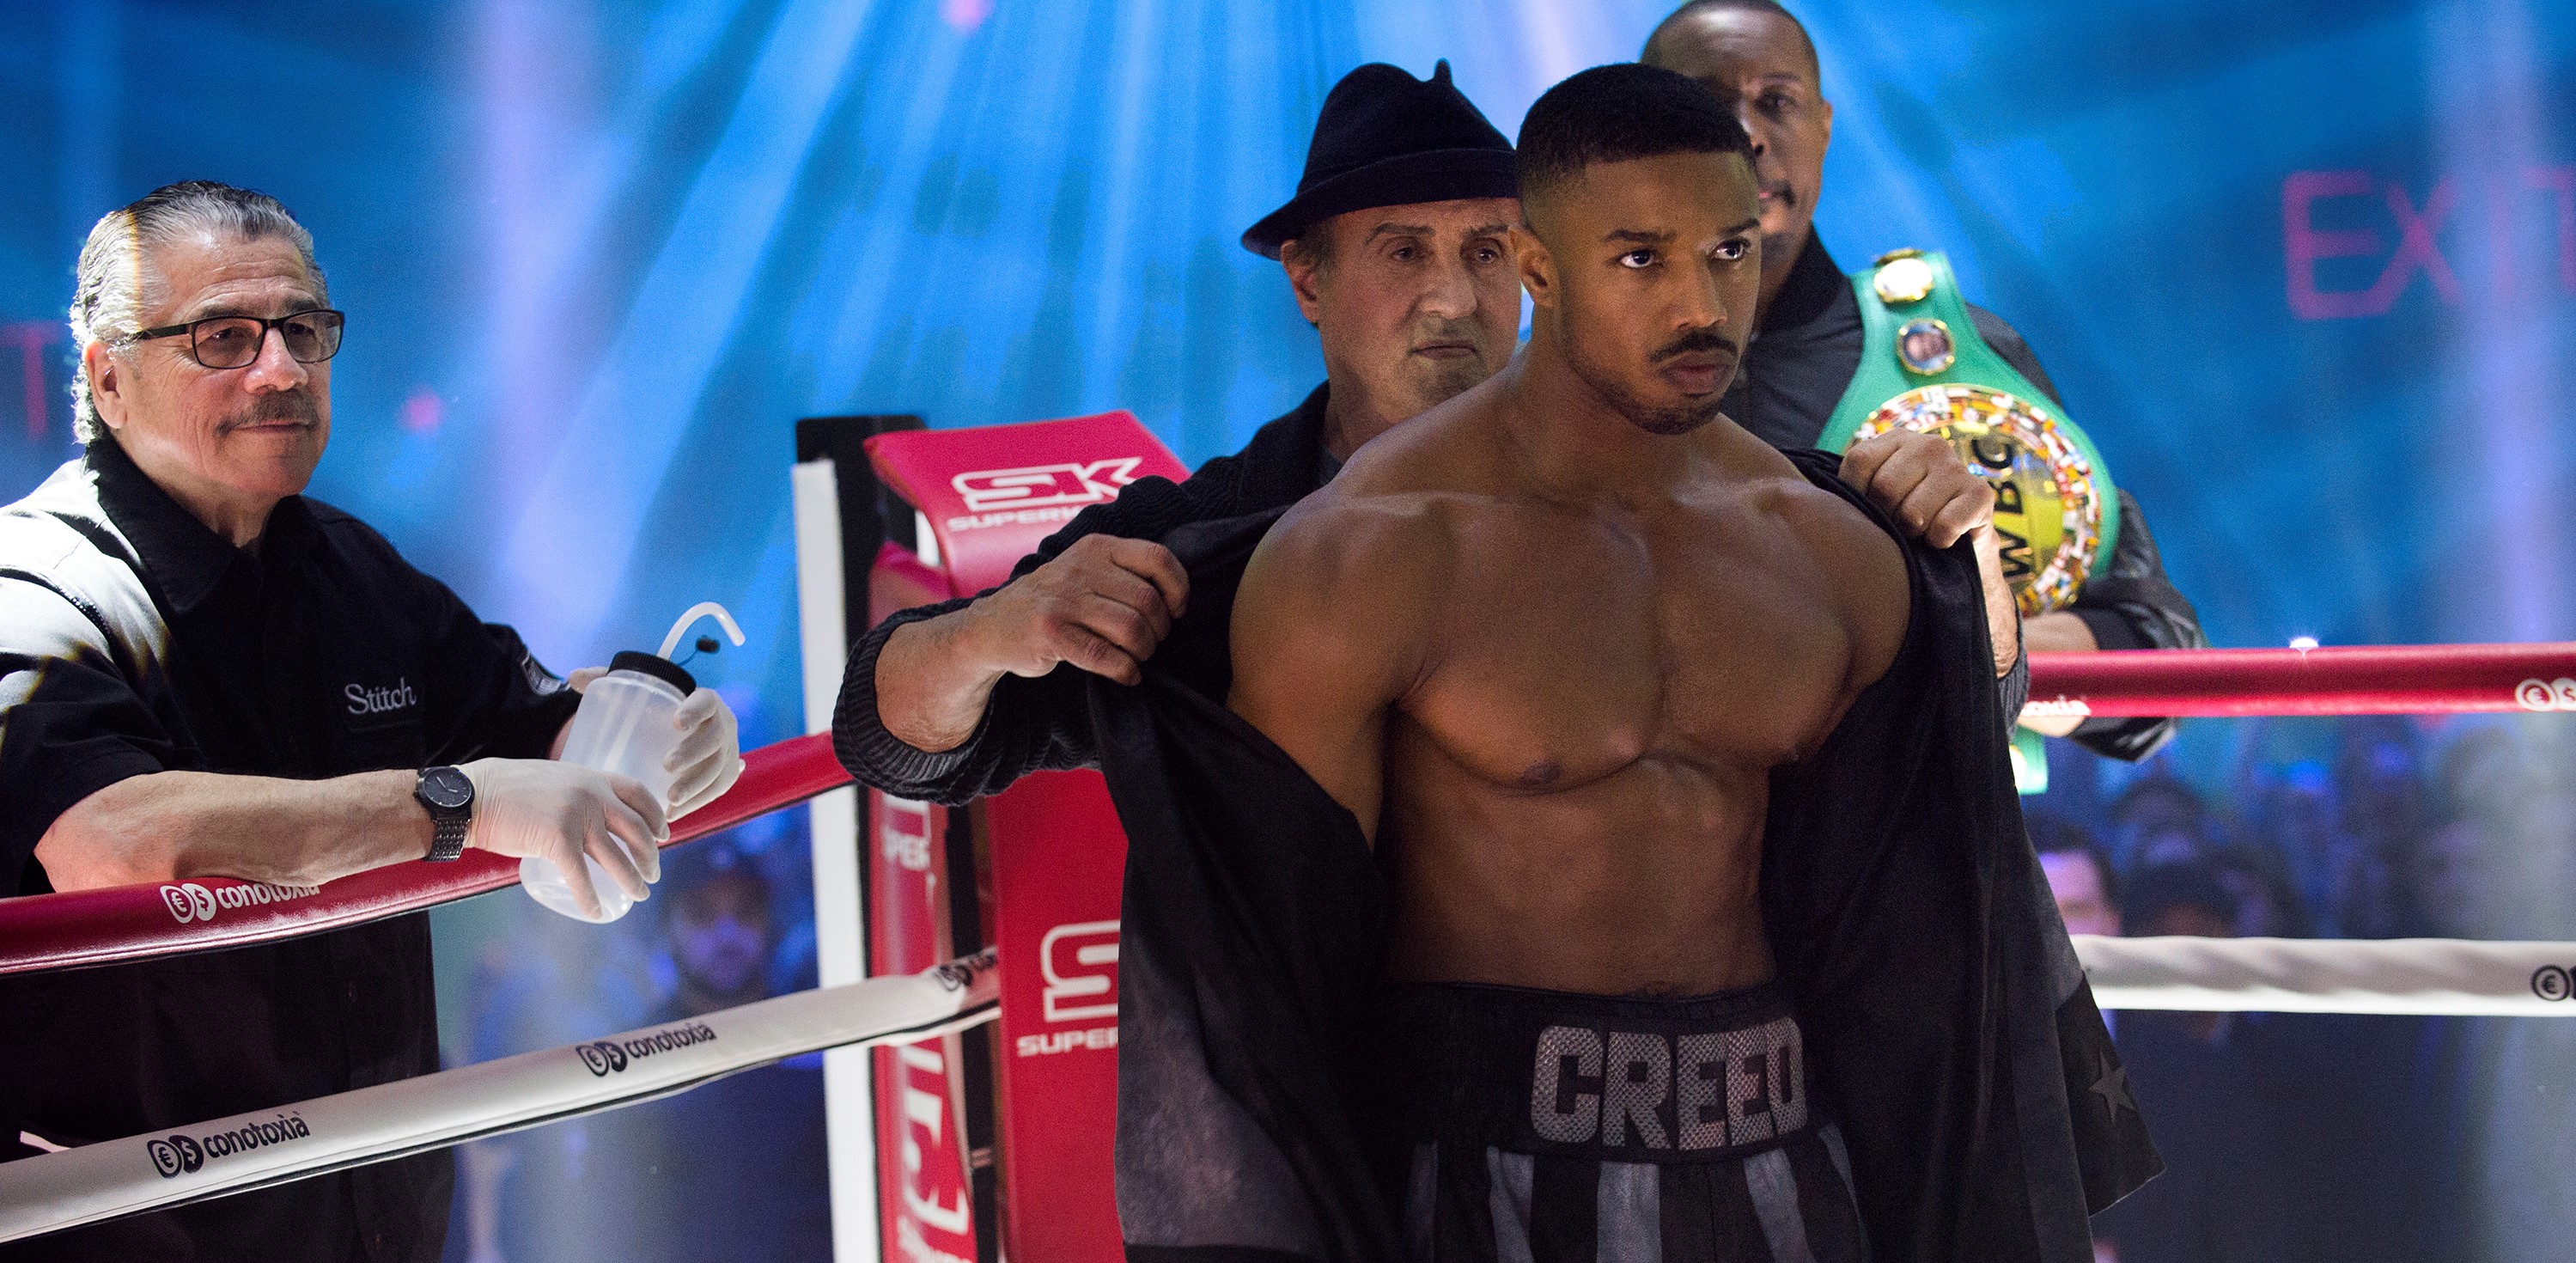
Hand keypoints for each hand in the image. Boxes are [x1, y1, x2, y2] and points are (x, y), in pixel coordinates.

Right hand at [458, 758, 666, 919]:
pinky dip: (590, 898)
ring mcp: (576, 816)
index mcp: (592, 778)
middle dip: (650, 854)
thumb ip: (575, 793)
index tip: (665, 834)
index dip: (656, 816)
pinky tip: (597, 912)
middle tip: (654, 873)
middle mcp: (591, 795)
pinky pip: (582, 876)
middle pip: (635, 829)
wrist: (473, 796)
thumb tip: (588, 815)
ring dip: (633, 879)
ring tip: (641, 895)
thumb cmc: (506, 790)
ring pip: (616, 857)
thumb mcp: (554, 780)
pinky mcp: (557, 840)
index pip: (638, 793)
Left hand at [565, 669, 742, 816]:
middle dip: (694, 753)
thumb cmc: (654, 710)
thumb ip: (606, 683)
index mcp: (705, 701)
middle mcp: (723, 725)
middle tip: (667, 765)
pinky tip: (674, 812)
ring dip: (696, 785)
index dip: (696, 711)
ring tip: (670, 798)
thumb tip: (573, 678)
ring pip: (719, 769)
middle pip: (715, 739)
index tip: (676, 722)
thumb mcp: (633, 694)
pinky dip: (697, 802)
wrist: (681, 730)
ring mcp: (728, 752)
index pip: (707, 702)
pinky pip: (717, 791)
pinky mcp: (725, 775)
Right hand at [964, 534, 1189, 685]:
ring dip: (1144, 652)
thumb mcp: (1085, 570)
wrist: (992, 627)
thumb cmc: (1054, 602)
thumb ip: (1124, 573)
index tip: (1176, 611)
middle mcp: (1081, 567)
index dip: (1178, 589)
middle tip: (1150, 643)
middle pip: (1148, 601)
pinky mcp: (1050, 632)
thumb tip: (1179, 598)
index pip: (1158, 558)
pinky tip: (1126, 675)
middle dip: (1160, 631)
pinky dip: (1125, 671)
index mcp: (1097, 547)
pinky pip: (1105, 656)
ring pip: (1131, 629)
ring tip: (1137, 658)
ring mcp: (1063, 599)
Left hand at [1839, 430, 1993, 547]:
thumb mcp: (1870, 495)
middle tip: (1896, 525)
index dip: (1856, 495)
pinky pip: (1943, 527)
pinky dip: (1937, 542)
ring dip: (1912, 534)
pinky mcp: (1980, 494)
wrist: (1955, 546)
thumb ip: (1845, 487)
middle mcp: (1928, 445)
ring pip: (1913, 513)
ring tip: (1918, 531)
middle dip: (1885, 518)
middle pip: (1884, 488)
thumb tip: (1801, 494)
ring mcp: (1956, 467)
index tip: (1867, 509)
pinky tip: (1941, 538)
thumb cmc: (1901, 518)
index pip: (1858, 462)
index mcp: (1896, 439)